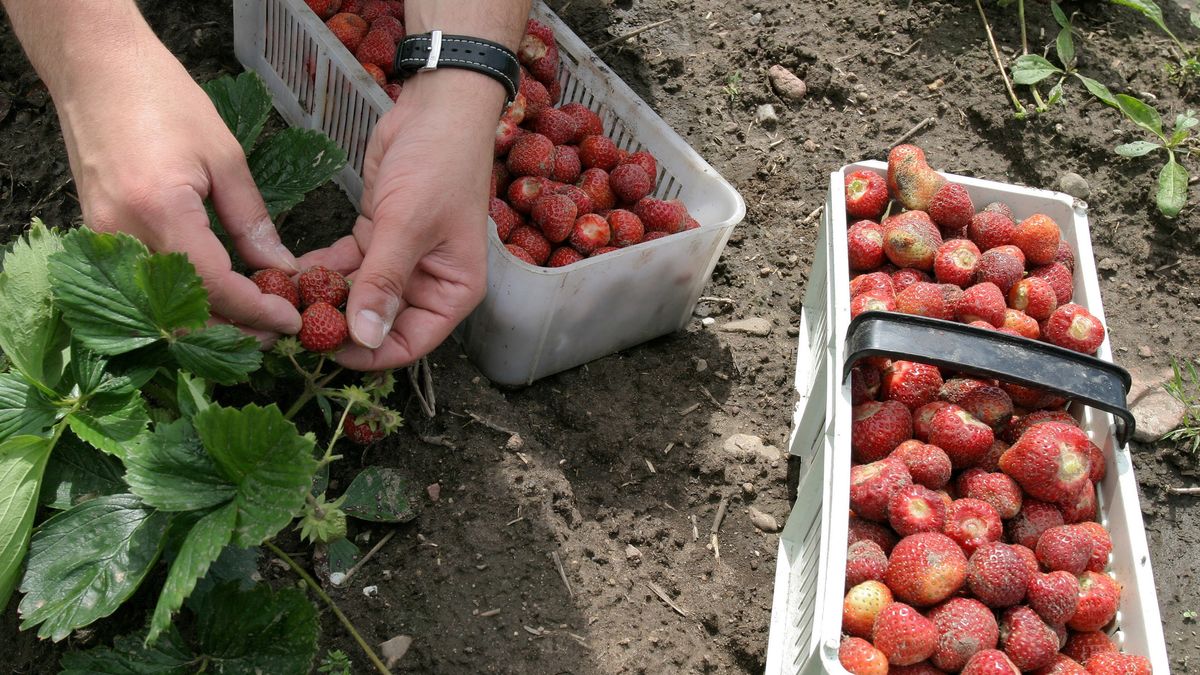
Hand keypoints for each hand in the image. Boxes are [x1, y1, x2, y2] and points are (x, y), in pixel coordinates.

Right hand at [53, 40, 301, 344]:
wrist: (97, 69)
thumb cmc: (163, 99)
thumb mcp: (225, 158)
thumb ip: (252, 220)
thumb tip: (281, 267)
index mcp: (161, 209)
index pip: (214, 285)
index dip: (256, 309)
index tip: (290, 319)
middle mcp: (123, 232)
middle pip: (183, 309)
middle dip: (235, 328)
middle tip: (276, 332)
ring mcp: (103, 236)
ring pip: (160, 304)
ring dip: (209, 320)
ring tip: (254, 320)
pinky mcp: (97, 233)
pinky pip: (143, 282)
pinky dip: (181, 298)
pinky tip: (216, 295)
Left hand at [298, 70, 502, 369]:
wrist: (438, 108)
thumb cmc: (439, 165)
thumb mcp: (408, 225)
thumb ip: (382, 282)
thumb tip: (363, 338)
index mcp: (452, 292)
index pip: (409, 344)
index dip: (367, 355)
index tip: (321, 349)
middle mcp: (428, 284)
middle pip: (377, 324)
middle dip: (335, 325)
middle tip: (288, 323)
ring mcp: (400, 262)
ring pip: (355, 295)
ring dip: (320, 297)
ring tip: (278, 298)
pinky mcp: (377, 237)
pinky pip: (343, 266)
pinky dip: (318, 269)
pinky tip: (286, 272)